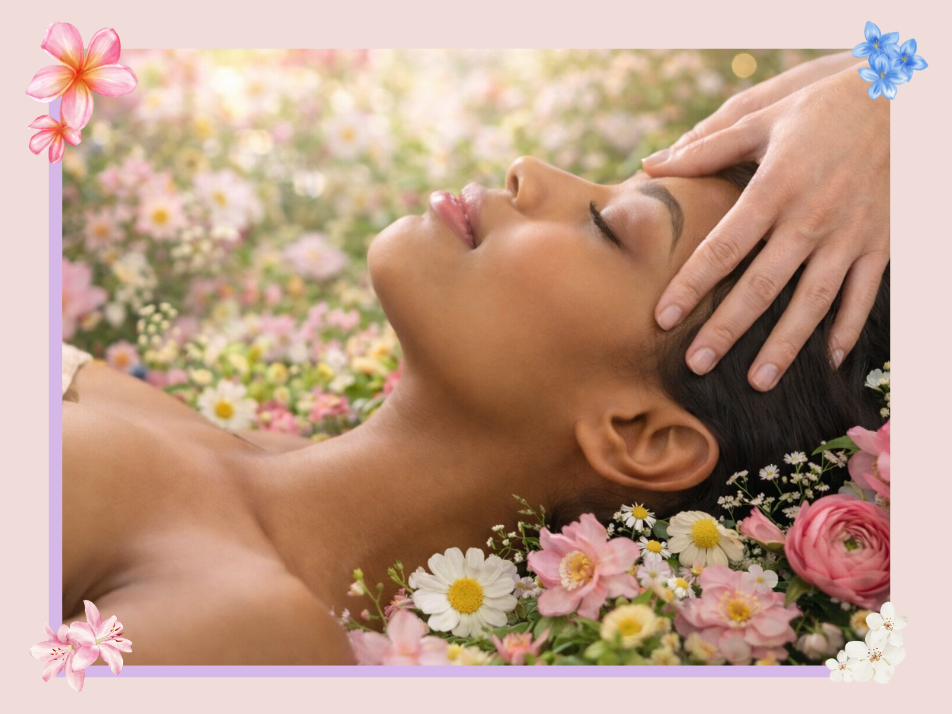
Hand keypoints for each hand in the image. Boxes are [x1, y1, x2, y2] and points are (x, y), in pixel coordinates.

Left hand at [643, 64, 889, 390]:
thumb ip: (706, 147)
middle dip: (727, 328)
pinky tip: (828, 360)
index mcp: (775, 187)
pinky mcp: (880, 242)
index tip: (662, 318)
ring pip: (813, 301)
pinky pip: (864, 293)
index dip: (691, 285)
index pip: (723, 246)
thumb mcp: (762, 116)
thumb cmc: (820, 108)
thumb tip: (650, 165)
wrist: (900, 97)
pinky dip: (848, 328)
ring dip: (786, 344)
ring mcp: (849, 234)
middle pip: (762, 285)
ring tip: (758, 380)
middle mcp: (811, 218)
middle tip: (696, 364)